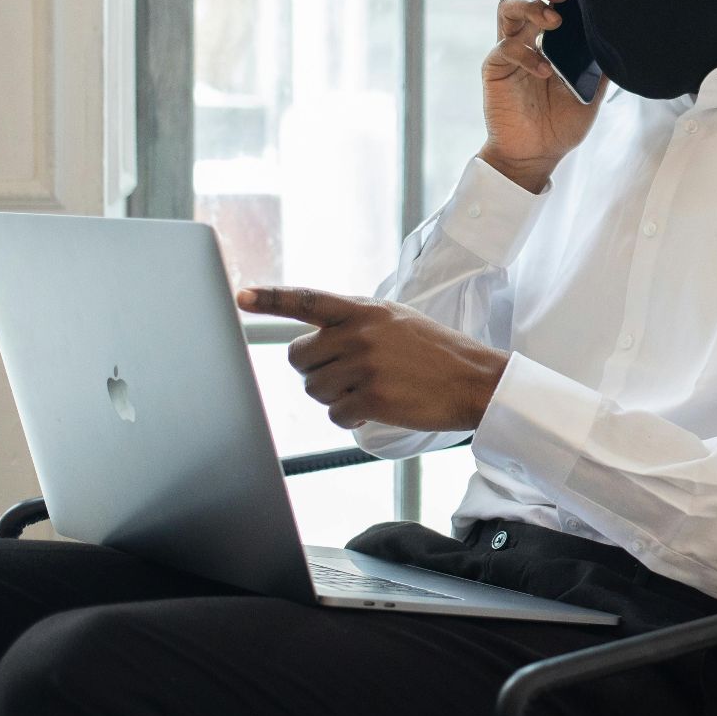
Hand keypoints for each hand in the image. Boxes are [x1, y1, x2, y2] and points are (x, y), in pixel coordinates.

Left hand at [236, 286, 508, 432]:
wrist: (474, 380)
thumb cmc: (437, 352)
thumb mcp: (396, 320)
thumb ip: (356, 322)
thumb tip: (315, 341)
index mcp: (364, 310)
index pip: (307, 300)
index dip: (271, 299)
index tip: (242, 297)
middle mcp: (360, 334)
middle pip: (300, 358)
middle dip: (314, 371)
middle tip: (344, 373)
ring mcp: (365, 366)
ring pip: (314, 389)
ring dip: (333, 396)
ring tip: (367, 389)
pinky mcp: (372, 398)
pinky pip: (335, 414)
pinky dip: (349, 417)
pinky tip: (373, 408)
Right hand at [479, 0, 607, 191]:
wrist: (539, 153)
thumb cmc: (563, 120)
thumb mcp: (593, 87)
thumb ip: (602, 59)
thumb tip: (625, 33)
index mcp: (547, 35)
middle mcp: (525, 36)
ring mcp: (507, 50)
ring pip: (506, 7)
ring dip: (530, 6)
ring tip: (554, 21)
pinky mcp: (495, 69)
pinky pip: (505, 48)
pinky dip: (527, 54)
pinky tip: (545, 70)